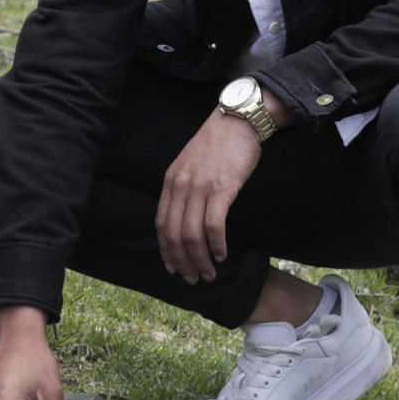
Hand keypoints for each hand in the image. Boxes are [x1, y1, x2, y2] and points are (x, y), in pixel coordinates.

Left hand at [155, 109, 263, 285]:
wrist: (237, 121)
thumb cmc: (218, 145)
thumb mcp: (190, 166)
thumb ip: (184, 189)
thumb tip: (185, 218)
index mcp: (170, 182)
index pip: (162, 224)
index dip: (166, 250)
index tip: (173, 267)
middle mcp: (180, 186)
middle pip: (174, 234)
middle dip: (182, 261)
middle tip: (193, 278)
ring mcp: (199, 187)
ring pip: (192, 234)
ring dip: (200, 259)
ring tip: (208, 272)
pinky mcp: (221, 188)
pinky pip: (213, 225)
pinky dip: (216, 244)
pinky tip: (221, 254)